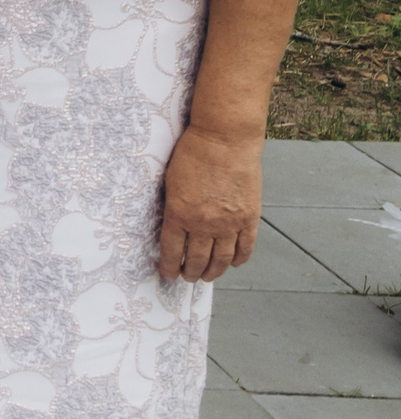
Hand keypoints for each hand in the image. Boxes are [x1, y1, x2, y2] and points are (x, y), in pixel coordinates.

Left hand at [160, 125, 262, 282]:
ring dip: (213, 272)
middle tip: (187, 278)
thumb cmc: (192, 154)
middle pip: (196, 259)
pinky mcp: (250, 218)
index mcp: (179, 214)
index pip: (172, 250)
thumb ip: (173, 207)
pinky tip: (233, 264)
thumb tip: (173, 228)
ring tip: (207, 277)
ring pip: (221, 259)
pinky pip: (245, 247)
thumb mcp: (171, 182)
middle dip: (190, 272)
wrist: (224, 140)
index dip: (169, 266)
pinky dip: (239, 259)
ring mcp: (229, 223)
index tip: (168, 274)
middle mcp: (204, 224)